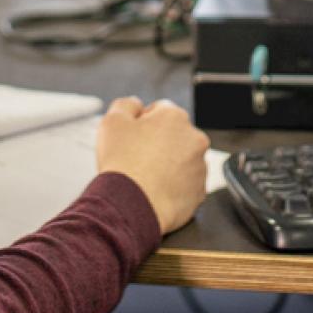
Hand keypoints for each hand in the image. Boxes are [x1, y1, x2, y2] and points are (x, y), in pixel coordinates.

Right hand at [94, 96, 210, 233]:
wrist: (131, 207)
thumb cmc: (122, 164)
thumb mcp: (112, 121)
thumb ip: (126, 105)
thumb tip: (136, 105)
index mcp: (175, 117)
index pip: (159, 111)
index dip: (141, 124)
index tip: (131, 139)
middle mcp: (195, 139)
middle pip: (173, 135)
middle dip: (158, 144)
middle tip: (136, 159)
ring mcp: (200, 167)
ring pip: (181, 160)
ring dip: (168, 165)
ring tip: (145, 178)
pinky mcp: (199, 192)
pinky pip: (185, 184)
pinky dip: (173, 186)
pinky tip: (155, 191)